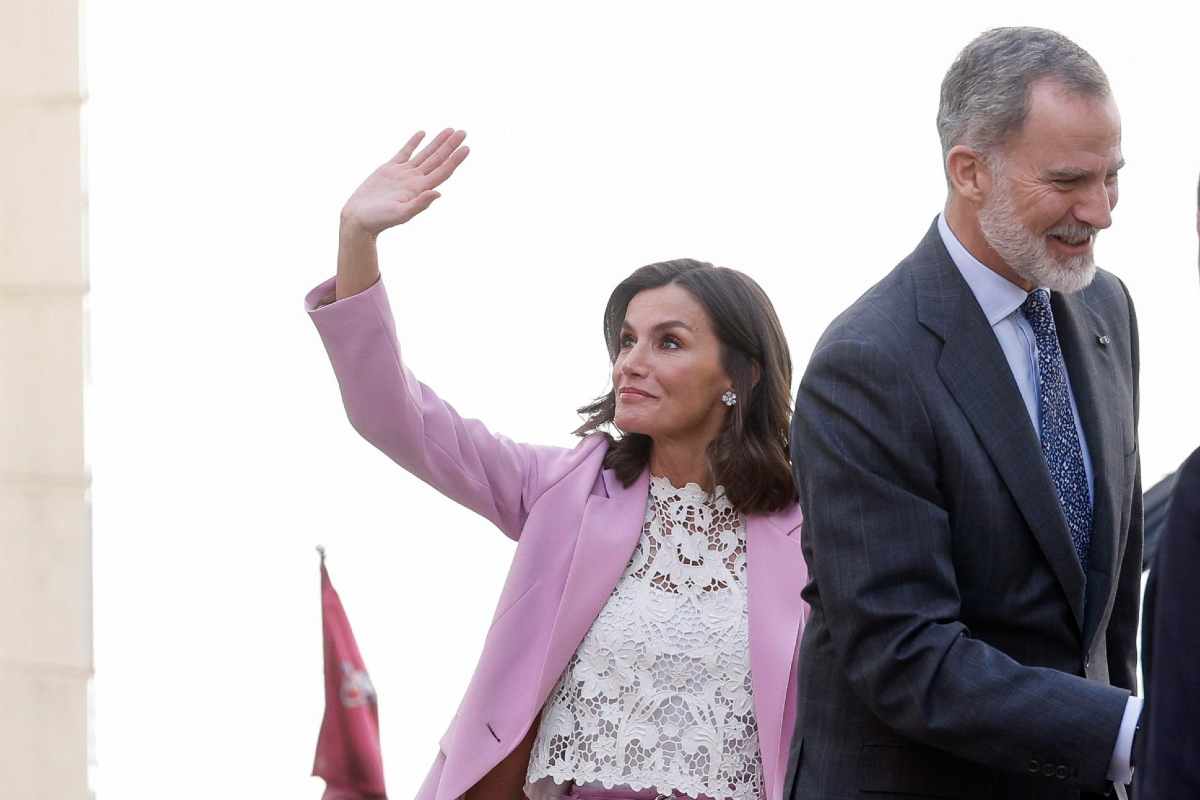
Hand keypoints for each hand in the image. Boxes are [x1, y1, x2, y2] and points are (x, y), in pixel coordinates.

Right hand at [340, 129, 469, 237]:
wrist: (358, 219)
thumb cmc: (379, 220)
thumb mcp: (400, 213)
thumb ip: (419, 204)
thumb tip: (438, 193)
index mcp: (420, 189)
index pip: (443, 171)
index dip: (455, 159)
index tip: (466, 147)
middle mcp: (415, 180)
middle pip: (437, 159)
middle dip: (450, 146)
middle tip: (463, 132)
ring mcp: (403, 174)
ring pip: (425, 154)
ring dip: (437, 142)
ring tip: (450, 130)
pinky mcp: (389, 169)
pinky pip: (405, 152)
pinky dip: (414, 142)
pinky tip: (422, 133)